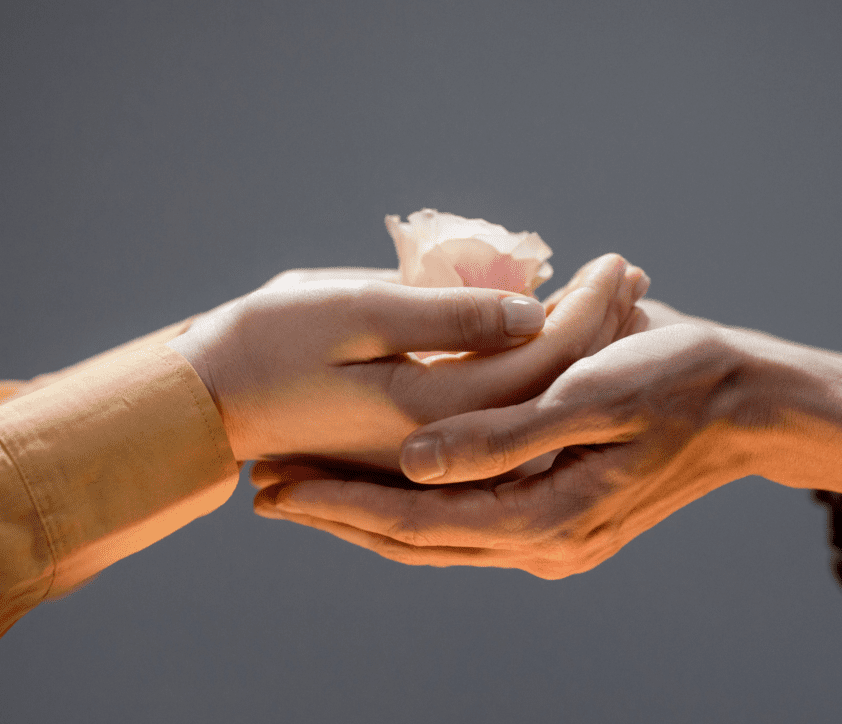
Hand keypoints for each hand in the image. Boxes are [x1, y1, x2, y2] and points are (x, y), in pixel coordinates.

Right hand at [166, 254, 648, 467]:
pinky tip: (557, 334)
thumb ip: (447, 319)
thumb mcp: (354, 310)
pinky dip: (535, 370)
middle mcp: (447, 445)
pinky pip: (499, 411)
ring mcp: (435, 451)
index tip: (617, 263)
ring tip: (615, 300)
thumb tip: (532, 312)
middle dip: (595, 330)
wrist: (210, 397)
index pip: (540, 365)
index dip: (586, 312)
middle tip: (630, 275)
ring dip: (574, 352)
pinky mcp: (421, 442)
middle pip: (548, 391)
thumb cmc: (268, 341)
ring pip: (530, 404)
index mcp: (434, 414)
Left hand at [251, 321, 756, 577]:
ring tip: (305, 491)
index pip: (418, 523)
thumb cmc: (679, 383)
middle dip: (339, 515)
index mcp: (549, 520)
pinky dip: (417, 506)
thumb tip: (413, 462)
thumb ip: (502, 436)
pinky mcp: (559, 519)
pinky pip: (469, 524)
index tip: (277, 485)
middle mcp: (545, 545)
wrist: (747, 403)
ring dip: (369, 513)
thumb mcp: (593, 394)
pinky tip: (381, 484)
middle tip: (268, 492)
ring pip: (437, 537)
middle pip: (417, 540)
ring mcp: (553, 540)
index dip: (341, 505)